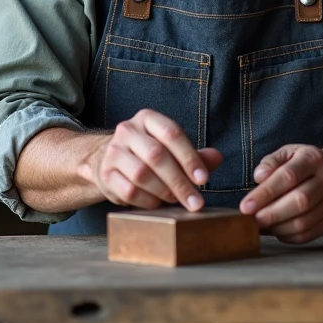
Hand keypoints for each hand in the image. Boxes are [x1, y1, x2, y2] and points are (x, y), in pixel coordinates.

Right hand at [83, 108, 221, 210]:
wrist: (108, 162)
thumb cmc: (149, 155)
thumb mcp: (172, 149)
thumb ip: (195, 154)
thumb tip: (217, 158)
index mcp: (148, 119)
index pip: (171, 133)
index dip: (189, 157)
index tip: (204, 179)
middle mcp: (127, 130)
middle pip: (156, 155)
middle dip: (179, 181)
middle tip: (195, 202)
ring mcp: (113, 152)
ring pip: (142, 174)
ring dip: (164, 192)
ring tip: (176, 200)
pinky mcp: (105, 174)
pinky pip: (129, 191)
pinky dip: (148, 201)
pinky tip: (158, 204)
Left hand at [238, 144, 322, 243]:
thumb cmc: (302, 164)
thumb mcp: (287, 153)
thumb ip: (270, 162)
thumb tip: (259, 176)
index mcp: (313, 158)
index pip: (289, 176)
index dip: (266, 193)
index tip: (246, 206)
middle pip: (299, 201)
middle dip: (271, 214)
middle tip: (251, 221)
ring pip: (303, 222)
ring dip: (277, 228)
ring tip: (260, 226)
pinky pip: (307, 235)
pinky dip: (287, 236)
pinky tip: (275, 231)